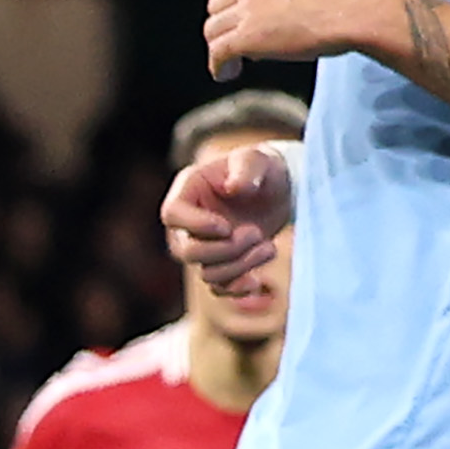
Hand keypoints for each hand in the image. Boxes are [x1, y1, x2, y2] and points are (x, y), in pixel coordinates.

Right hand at [161, 143, 291, 291]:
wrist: (277, 191)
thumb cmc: (263, 169)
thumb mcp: (258, 160)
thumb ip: (247, 169)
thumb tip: (234, 188)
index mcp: (188, 190)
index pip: (172, 213)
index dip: (195, 225)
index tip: (227, 226)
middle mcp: (187, 222)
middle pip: (187, 250)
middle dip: (226, 249)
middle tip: (256, 232)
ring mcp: (201, 246)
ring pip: (207, 273)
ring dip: (240, 266)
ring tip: (269, 247)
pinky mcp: (219, 265)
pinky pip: (219, 288)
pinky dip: (238, 289)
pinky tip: (257, 281)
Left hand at [203, 0, 396, 80]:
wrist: (360, 10)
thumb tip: (285, 14)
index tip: (240, 15)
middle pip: (217, 4)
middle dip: (226, 23)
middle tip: (239, 42)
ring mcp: (248, 8)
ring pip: (213, 29)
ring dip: (219, 46)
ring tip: (231, 63)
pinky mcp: (247, 36)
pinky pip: (218, 52)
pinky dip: (218, 65)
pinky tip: (226, 74)